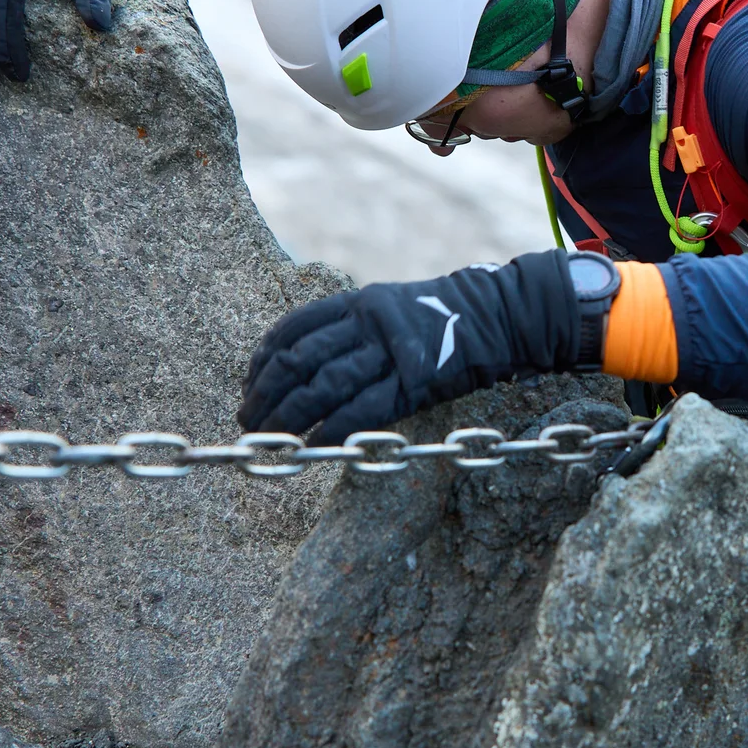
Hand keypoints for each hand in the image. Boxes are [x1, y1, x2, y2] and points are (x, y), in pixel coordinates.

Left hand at [238, 251, 581, 441]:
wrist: (499, 317)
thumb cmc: (441, 319)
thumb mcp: (388, 308)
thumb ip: (350, 329)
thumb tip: (302, 366)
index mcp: (357, 302)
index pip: (293, 329)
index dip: (262, 360)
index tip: (249, 385)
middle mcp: (367, 324)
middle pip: (300, 360)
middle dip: (266, 393)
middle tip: (248, 418)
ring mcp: (390, 353)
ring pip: (323, 387)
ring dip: (289, 417)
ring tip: (270, 438)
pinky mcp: (414, 383)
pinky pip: (362, 410)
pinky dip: (332, 430)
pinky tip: (314, 446)